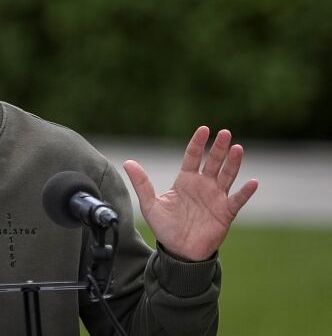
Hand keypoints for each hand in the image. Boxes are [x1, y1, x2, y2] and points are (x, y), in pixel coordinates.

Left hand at [122, 126, 258, 260]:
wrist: (180, 252)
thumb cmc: (165, 228)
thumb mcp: (150, 205)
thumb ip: (142, 183)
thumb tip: (127, 162)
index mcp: (185, 181)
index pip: (193, 156)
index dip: (198, 143)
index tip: (204, 129)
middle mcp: (203, 185)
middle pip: (213, 162)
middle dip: (219, 147)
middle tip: (225, 133)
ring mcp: (216, 197)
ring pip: (227, 176)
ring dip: (233, 163)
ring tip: (238, 148)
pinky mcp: (226, 212)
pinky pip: (237, 200)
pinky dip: (245, 192)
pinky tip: (252, 182)